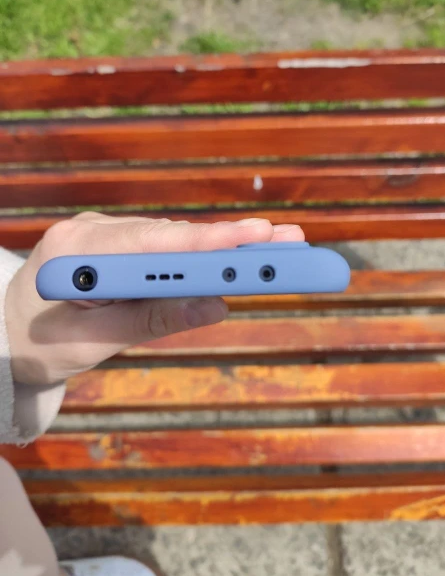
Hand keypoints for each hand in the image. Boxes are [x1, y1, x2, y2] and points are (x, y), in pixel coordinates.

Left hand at [6, 213, 303, 385]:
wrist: (5, 336)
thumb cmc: (40, 344)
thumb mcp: (94, 343)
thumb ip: (151, 320)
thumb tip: (215, 305)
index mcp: (77, 252)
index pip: (153, 243)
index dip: (207, 241)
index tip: (253, 236)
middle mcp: (93, 231)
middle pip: (172, 235)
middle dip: (229, 240)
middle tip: (287, 238)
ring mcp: (105, 234)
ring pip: (173, 239)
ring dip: (221, 246)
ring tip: (274, 245)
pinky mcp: (117, 245)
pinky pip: (163, 248)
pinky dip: (198, 255)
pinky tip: (235, 253)